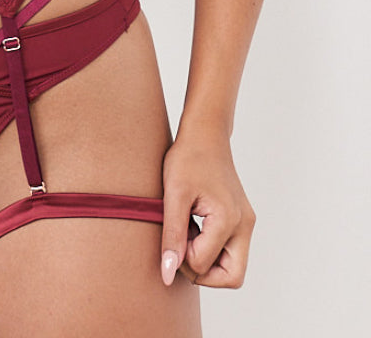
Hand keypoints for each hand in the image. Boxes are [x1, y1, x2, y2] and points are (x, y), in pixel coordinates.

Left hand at [159, 131, 255, 288]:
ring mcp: (246, 223)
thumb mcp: (174, 196)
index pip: (203, 265)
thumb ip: (172, 237)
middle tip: (181, 247)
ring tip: (187, 233)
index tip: (170, 234)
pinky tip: (194, 228)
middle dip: (203, 273)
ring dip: (207, 261)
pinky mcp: (242, 219)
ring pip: (233, 267)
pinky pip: (231, 251)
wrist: (205, 134)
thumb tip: (167, 274)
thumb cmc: (188, 158)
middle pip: (232, 278)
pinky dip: (212, 249)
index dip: (180, 258)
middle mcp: (244, 225)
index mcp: (228, 219)